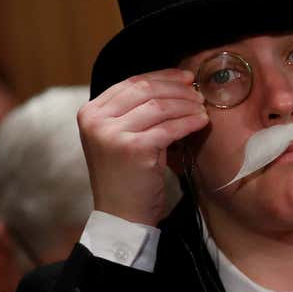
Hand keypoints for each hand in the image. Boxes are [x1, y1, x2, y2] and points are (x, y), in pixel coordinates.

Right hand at [78, 69, 208, 225]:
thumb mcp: (120, 136)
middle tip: (198, 93)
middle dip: (177, 89)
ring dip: (187, 105)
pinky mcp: (133, 148)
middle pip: (145, 90)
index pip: (130, 82)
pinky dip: (190, 122)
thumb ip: (134, 111)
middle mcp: (95, 119)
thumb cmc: (127, 175)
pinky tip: (201, 122)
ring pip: (160, 106)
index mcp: (90, 112)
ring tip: (202, 109)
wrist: (121, 214)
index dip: (162, 76)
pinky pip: (170, 127)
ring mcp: (112, 133)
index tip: (184, 78)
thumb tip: (173, 83)